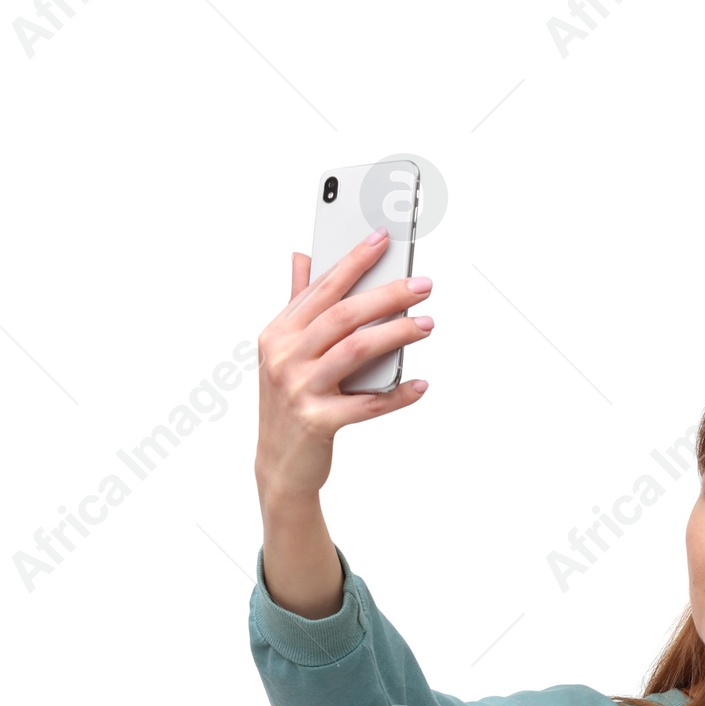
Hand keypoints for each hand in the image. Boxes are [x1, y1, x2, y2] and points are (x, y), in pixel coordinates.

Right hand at [255, 226, 433, 514]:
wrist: (279, 466)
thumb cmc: (289, 403)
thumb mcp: (283, 351)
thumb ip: (296, 303)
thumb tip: (302, 257)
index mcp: (278, 333)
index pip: (322, 287)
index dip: (353, 261)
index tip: (383, 239)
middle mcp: (285, 357)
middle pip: (343, 315)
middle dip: (386, 295)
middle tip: (422, 286)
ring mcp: (300, 389)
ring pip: (355, 351)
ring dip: (395, 335)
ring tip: (426, 326)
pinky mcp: (317, 422)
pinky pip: (366, 404)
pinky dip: (396, 395)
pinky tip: (419, 385)